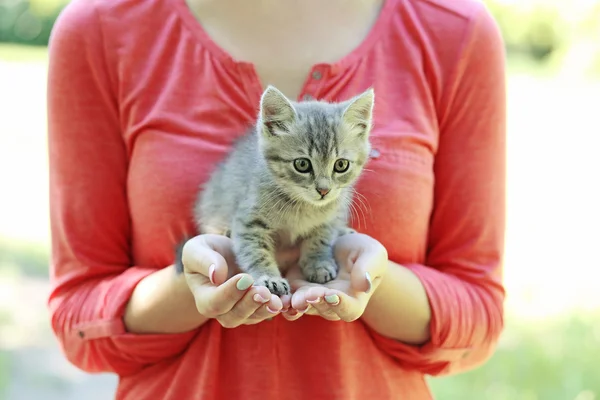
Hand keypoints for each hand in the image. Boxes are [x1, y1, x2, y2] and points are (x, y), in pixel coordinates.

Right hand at [181, 234, 298, 327]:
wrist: (223, 255)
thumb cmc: (206, 251)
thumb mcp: (197, 250)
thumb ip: (204, 260)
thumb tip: (216, 275)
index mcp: (204, 298)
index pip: (215, 302)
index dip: (229, 293)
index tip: (245, 278)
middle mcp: (221, 311)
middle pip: (234, 316)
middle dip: (250, 304)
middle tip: (264, 291)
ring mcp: (240, 312)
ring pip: (252, 318)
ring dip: (265, 309)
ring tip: (278, 299)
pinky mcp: (257, 308)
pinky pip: (266, 312)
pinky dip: (277, 307)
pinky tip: (286, 298)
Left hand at [283, 233, 387, 321]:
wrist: (340, 244)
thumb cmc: (362, 251)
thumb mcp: (371, 254)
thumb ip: (368, 268)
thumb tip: (363, 285)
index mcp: (354, 300)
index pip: (349, 309)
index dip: (340, 304)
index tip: (332, 295)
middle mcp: (331, 305)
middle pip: (323, 310)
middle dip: (314, 302)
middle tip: (307, 295)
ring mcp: (312, 299)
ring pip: (303, 308)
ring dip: (296, 305)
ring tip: (290, 299)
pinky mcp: (295, 289)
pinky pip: (287, 299)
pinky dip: (282, 298)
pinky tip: (276, 293)